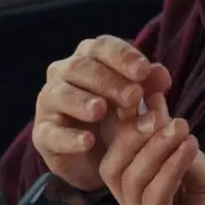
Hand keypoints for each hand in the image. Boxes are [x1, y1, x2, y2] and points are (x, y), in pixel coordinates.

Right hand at [31, 35, 172, 191]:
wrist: (97, 157)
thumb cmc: (117, 116)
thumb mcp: (136, 101)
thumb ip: (149, 85)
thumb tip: (162, 74)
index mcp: (89, 57)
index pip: (103, 46)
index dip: (123, 56)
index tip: (144, 71)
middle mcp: (64, 72)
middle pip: (82, 67)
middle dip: (109, 81)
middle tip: (133, 97)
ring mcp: (50, 101)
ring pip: (61, 93)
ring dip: (82, 101)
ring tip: (101, 110)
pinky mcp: (42, 133)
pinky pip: (50, 132)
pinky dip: (69, 137)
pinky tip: (88, 141)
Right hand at [98, 95, 204, 204]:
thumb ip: (181, 151)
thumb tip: (160, 113)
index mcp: (153, 187)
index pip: (129, 150)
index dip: (131, 120)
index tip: (146, 88)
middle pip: (114, 165)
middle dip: (130, 134)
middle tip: (154, 110)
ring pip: (130, 179)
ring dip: (154, 147)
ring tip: (179, 126)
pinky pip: (152, 199)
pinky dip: (169, 170)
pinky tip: (187, 148)